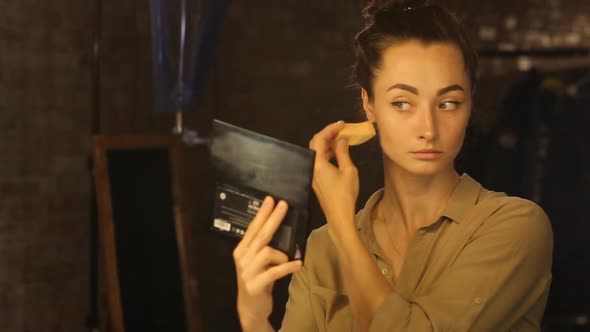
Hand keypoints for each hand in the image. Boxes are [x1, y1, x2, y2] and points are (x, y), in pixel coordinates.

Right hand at [233, 196, 301, 329]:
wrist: (251, 308)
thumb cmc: (259, 280)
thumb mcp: (258, 262)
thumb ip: (265, 247)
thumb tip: (283, 229)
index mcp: (242, 250)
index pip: (253, 228)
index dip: (262, 214)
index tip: (271, 199)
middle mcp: (243, 258)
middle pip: (260, 235)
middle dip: (273, 219)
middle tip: (284, 205)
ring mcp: (247, 272)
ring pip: (267, 252)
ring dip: (281, 254)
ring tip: (289, 260)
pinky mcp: (255, 285)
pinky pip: (274, 272)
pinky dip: (287, 267)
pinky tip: (298, 264)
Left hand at [309, 121, 359, 233]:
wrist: (339, 215)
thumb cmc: (345, 193)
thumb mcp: (348, 170)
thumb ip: (343, 152)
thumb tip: (341, 140)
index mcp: (318, 162)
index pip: (320, 139)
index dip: (330, 129)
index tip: (342, 124)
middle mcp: (312, 166)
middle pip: (315, 144)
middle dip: (328, 135)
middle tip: (342, 130)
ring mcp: (312, 173)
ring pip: (317, 152)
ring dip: (328, 144)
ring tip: (342, 140)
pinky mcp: (316, 178)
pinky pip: (319, 160)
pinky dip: (327, 153)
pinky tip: (338, 153)